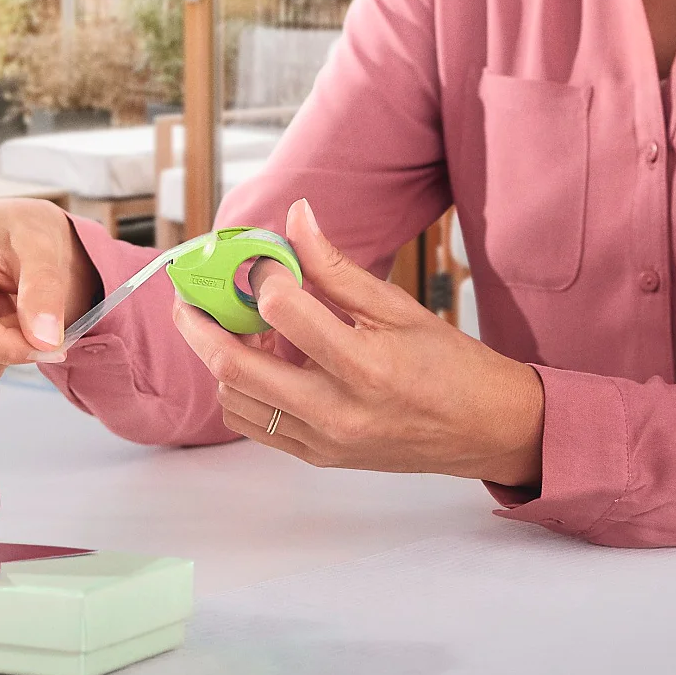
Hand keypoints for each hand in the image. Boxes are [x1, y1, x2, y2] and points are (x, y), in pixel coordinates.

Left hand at [173, 200, 544, 487]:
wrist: (486, 430)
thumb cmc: (450, 365)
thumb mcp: (398, 306)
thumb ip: (336, 267)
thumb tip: (295, 218)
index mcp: (364, 366)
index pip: (284, 311)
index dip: (261, 275)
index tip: (258, 258)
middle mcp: (337, 412)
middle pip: (234, 367)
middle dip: (199, 324)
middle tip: (189, 296)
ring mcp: (322, 441)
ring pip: (234, 400)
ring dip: (220, 358)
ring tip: (234, 327)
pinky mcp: (316, 456)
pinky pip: (253, 424)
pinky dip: (240, 390)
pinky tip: (259, 360)